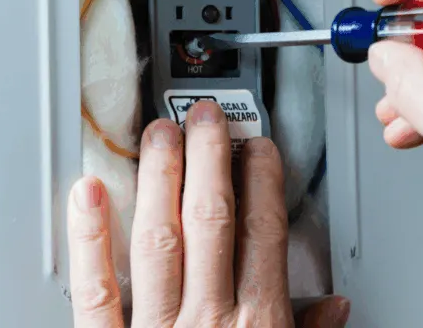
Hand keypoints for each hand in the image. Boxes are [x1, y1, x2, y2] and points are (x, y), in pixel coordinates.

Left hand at [67, 101, 349, 327]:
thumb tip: (334, 307)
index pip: (264, 232)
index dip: (262, 179)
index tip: (258, 145)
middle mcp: (209, 325)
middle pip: (212, 221)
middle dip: (210, 159)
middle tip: (204, 116)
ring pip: (159, 240)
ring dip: (160, 179)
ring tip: (159, 133)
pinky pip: (96, 294)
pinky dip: (90, 240)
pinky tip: (88, 195)